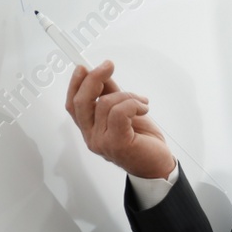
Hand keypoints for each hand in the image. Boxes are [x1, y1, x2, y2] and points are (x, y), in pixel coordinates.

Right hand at [65, 60, 175, 179]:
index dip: (75, 84)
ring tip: (142, 102)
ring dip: (127, 95)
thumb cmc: (143, 140)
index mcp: (90, 129)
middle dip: (93, 79)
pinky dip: (133, 104)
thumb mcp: (124, 111)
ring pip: (105, 104)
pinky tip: (144, 108)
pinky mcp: (116, 143)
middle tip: (109, 66)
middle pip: (80, 102)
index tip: (84, 66)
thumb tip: (101, 74)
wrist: (158, 165)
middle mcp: (91, 137)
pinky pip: (120, 112)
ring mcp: (101, 142)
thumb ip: (110, 94)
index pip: (72, 104)